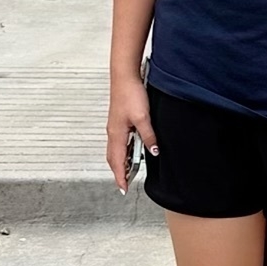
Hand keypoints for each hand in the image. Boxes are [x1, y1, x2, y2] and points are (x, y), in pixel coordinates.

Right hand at [106, 71, 156, 192]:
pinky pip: (119, 141)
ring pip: (115, 150)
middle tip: (125, 183)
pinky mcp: (119, 121)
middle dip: (119, 172)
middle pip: (113, 158)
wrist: (125, 76)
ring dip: (121, 162)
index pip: (117, 162)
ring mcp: (115, 127)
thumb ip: (148, 136)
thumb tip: (153, 151)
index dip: (120, 177)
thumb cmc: (130, 94)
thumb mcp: (143, 117)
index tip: (123, 189)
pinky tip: (132, 150)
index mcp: (116, 134)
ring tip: (130, 171)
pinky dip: (123, 151)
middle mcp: (113, 132)